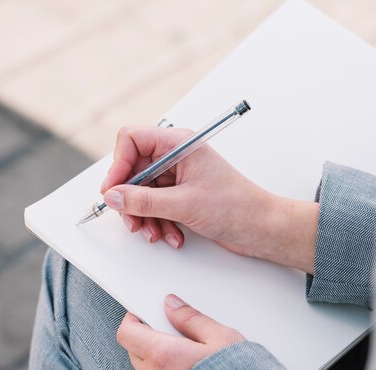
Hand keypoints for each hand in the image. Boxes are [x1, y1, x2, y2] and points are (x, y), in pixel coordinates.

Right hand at [101, 126, 317, 273]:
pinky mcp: (184, 194)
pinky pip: (157, 204)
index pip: (132, 140)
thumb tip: (114, 196)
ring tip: (156, 233)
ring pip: (144, 191)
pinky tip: (172, 235)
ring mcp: (180, 176)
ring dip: (146, 216)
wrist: (262, 227)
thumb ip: (143, 200)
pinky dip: (160, 221)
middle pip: (134, 170)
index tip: (113, 191)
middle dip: (131, 199)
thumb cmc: (237, 207)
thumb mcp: (183, 204)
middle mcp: (178, 156)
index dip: (118, 165)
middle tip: (132, 221)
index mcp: (180, 144)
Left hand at [117, 294, 243, 368]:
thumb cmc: (236, 368)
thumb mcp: (219, 337)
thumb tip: (172, 304)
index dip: (133, 318)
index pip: (127, 332)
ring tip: (181, 347)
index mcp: (163, 355)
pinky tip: (184, 362)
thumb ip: (191, 318)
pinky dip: (163, 366)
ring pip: (144, 365)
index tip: (143, 310)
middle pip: (133, 348)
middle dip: (145, 334)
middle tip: (167, 326)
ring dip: (154, 353)